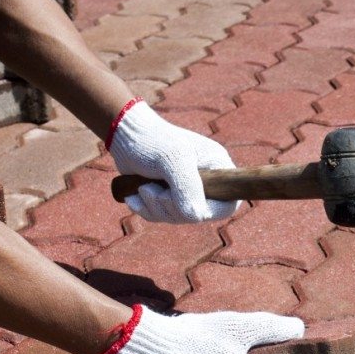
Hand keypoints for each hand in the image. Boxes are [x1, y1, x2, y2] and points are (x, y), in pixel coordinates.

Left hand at [107, 99, 240, 222]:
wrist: (126, 136)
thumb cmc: (153, 141)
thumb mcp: (173, 160)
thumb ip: (188, 188)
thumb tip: (196, 216)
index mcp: (218, 168)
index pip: (228, 203)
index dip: (210, 210)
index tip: (186, 202)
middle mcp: (207, 182)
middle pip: (199, 215)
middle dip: (171, 206)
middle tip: (152, 188)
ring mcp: (188, 191)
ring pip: (179, 217)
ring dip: (155, 207)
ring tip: (143, 187)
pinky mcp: (170, 197)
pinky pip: (163, 217)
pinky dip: (146, 209)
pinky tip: (135, 195)